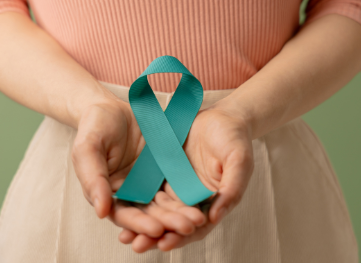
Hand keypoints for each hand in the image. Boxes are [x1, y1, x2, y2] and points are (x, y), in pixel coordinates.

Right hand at [71, 97, 203, 237]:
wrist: (113, 106)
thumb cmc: (95, 126)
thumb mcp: (87, 147)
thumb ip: (92, 177)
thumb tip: (101, 212)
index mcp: (108, 194)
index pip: (124, 215)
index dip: (139, 224)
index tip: (156, 229)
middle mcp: (130, 193)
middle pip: (150, 214)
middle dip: (169, 223)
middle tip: (189, 227)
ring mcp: (149, 183)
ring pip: (167, 203)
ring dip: (182, 213)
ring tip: (200, 219)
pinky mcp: (165, 171)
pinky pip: (178, 185)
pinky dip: (189, 195)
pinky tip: (204, 200)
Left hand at [118, 104, 254, 251]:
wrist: (220, 114)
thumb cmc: (234, 138)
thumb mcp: (240, 161)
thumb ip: (232, 188)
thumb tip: (215, 217)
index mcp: (212, 201)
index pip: (196, 226)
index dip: (181, 236)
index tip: (165, 243)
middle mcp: (191, 198)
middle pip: (172, 223)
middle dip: (155, 236)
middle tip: (137, 246)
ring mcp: (175, 186)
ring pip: (156, 210)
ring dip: (141, 224)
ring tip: (124, 237)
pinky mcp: (161, 171)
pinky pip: (146, 188)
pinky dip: (135, 200)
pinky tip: (120, 206)